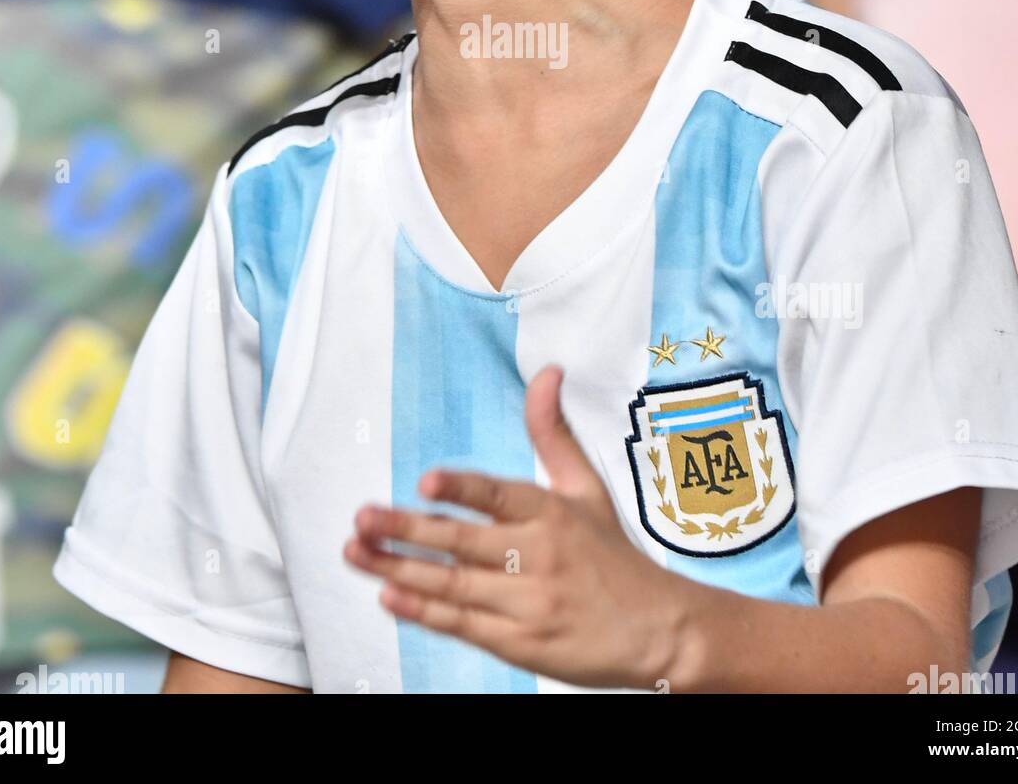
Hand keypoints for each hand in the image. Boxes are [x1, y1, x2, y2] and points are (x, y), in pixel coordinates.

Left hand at [343, 365, 688, 689]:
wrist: (659, 633)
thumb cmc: (614, 556)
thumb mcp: (588, 489)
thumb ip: (553, 434)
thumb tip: (547, 372)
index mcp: (553, 514)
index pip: (501, 496)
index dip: (462, 490)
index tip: (426, 482)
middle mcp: (540, 557)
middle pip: (463, 543)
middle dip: (406, 530)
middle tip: (361, 518)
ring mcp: (530, 605)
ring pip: (454, 585)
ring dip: (400, 570)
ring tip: (357, 552)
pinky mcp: (522, 645)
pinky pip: (464, 625)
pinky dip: (425, 612)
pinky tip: (389, 596)